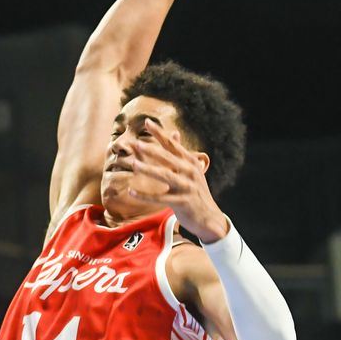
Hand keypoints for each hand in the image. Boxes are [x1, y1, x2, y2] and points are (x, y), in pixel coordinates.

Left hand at [127, 127, 230, 242]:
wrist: (209, 217)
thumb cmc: (195, 191)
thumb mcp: (191, 170)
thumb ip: (180, 153)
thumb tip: (174, 133)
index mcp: (191, 162)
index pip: (172, 145)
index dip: (160, 133)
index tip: (147, 122)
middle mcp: (190, 172)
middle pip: (168, 157)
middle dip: (151, 150)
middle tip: (136, 143)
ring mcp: (187, 187)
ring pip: (165, 175)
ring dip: (148, 169)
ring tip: (133, 163)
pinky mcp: (182, 202)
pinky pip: (160, 198)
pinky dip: (145, 195)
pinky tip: (131, 191)